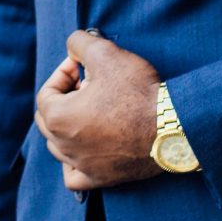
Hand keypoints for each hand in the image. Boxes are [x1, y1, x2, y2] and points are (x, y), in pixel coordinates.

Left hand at [34, 29, 163, 191]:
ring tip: (95, 111)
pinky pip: (74, 175)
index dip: (64, 75)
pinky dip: (73, 163)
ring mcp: (82, 165)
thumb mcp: (106, 53)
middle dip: (65, 99)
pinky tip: (86, 149)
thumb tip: (72, 46)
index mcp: (58, 117)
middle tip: (91, 86)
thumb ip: (79, 42)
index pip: (47, 92)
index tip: (84, 68)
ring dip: (70, 126)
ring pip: (59, 146)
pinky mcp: (101, 178)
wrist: (174, 128)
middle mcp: (64, 146)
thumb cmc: (138, 92)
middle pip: (48, 119)